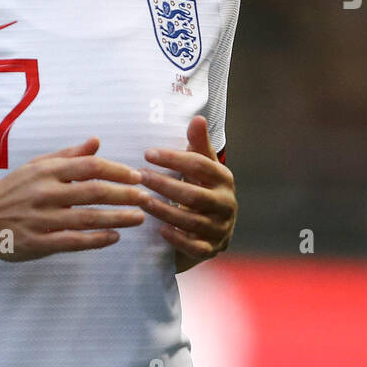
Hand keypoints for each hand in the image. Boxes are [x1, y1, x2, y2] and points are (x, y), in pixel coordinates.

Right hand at [0, 137, 150, 261]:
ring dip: (117, 218)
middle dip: (124, 194)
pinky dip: (96, 239)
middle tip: (146, 197)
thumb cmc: (13, 190)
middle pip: (93, 191)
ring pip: (86, 217)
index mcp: (47, 170)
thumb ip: (69, 155)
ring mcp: (41, 218)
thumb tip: (97, 141)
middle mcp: (45, 192)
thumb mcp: (37, 166)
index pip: (89, 166)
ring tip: (139, 217)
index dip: (117, 170)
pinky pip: (72, 241)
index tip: (137, 175)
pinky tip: (114, 238)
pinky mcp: (36, 243)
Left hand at [139, 116, 236, 266]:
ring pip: (192, 221)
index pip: (200, 166)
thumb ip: (198, 145)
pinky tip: (158, 230)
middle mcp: (227, 204)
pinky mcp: (212, 249)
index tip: (148, 153)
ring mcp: (220, 228)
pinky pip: (195, 246)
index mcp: (224, 180)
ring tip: (141, 200)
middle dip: (165, 185)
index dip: (174, 159)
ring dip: (164, 211)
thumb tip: (197, 118)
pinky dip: (177, 239)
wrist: (214, 230)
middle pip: (195, 195)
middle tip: (139, 176)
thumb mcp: (202, 168)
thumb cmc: (201, 190)